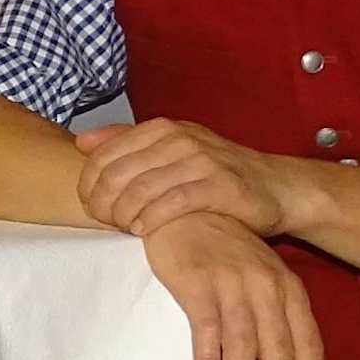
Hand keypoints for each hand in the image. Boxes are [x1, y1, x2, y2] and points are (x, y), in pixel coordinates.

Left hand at [77, 118, 306, 239]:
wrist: (276, 187)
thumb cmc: (216, 172)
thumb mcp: (172, 150)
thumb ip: (127, 143)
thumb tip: (82, 142)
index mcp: (162, 129)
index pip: (105, 153)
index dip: (88, 182)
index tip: (87, 204)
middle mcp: (179, 139)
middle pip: (118, 173)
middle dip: (101, 202)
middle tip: (101, 221)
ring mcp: (201, 161)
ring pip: (141, 189)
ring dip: (123, 214)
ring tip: (121, 228)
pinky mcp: (220, 186)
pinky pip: (173, 203)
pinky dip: (151, 219)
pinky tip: (143, 231)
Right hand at [141, 213, 325, 359]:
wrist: (183, 207)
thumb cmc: (223, 248)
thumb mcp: (260, 274)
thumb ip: (273, 314)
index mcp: (287, 287)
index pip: (307, 342)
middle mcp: (265, 286)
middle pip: (277, 350)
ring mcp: (231, 283)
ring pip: (243, 345)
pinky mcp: (198, 281)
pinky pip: (206, 329)